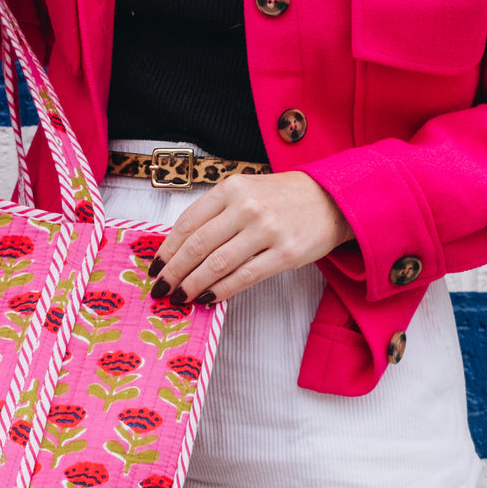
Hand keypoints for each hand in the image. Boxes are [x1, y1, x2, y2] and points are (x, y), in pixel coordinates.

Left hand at [148, 171, 354, 304]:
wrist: (332, 198)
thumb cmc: (280, 198)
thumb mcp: (244, 192)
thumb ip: (214, 214)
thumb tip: (178, 250)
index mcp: (231, 189)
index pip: (188, 223)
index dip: (167, 249)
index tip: (154, 268)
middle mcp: (247, 207)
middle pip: (198, 246)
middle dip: (174, 271)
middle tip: (160, 289)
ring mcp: (267, 230)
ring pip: (217, 264)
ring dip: (193, 285)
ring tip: (179, 297)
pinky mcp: (285, 253)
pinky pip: (244, 277)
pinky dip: (221, 290)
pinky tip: (207, 298)